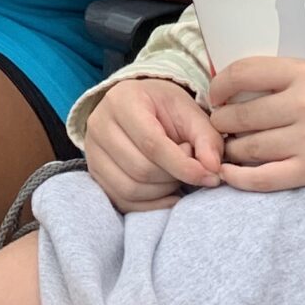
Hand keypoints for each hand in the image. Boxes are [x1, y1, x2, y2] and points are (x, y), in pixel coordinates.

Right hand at [82, 77, 224, 210]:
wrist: (139, 107)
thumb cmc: (166, 109)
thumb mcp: (190, 113)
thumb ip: (206, 139)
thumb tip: (213, 169)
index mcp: (122, 100)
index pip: (151, 143)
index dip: (183, 165)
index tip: (210, 176)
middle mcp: (98, 124)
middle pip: (140, 169)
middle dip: (174, 176)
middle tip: (190, 166)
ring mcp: (92, 151)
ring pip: (131, 188)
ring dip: (163, 191)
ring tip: (176, 174)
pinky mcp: (95, 174)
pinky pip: (122, 201)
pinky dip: (151, 204)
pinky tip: (168, 192)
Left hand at [208, 16, 304, 201]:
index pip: (247, 72)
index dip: (221, 82)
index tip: (215, 91)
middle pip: (242, 113)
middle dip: (220, 119)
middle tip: (218, 120)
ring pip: (249, 146)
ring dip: (229, 147)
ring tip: (225, 143)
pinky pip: (264, 178)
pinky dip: (240, 178)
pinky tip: (227, 172)